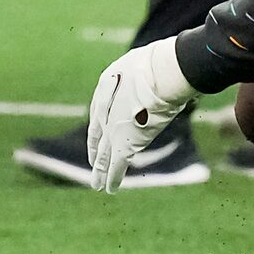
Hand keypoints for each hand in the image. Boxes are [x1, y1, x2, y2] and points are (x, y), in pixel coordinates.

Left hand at [84, 38, 197, 192]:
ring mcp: (113, 128)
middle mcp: (105, 112)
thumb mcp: (141, 64)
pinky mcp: (124, 144)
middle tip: (94, 167)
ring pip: (104, 155)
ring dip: (100, 172)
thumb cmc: (155, 64)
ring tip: (97, 185)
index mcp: (105, 90)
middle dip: (96, 154)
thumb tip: (159, 75)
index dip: (98, 129)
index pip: (99, 115)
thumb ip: (142, 76)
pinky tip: (108, 189)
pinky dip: (112, 178)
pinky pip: (115, 165)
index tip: (98, 139)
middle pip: (98, 138)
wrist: (159, 73)